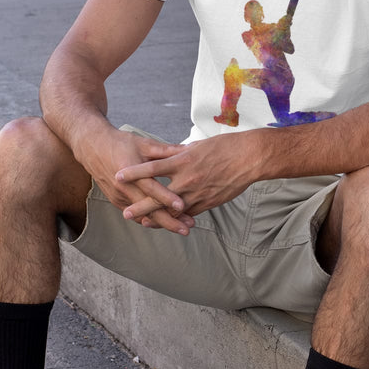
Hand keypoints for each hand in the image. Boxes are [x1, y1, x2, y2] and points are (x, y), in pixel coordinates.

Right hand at [78, 128, 194, 234]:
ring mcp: (118, 196)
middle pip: (148, 209)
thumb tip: (190, 149)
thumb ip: (166, 150)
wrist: (93, 148)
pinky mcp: (116, 201)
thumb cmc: (120, 143)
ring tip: (181, 228)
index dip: (166, 198)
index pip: (150, 188)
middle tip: (188, 228)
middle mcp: (123, 187)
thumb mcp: (144, 143)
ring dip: (162, 223)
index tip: (182, 206)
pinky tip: (165, 224)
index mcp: (130, 171)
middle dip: (169, 221)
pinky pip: (135, 215)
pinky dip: (150, 220)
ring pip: (142, 215)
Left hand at [115, 132, 261, 223]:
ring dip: (158, 218)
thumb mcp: (199, 145)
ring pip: (174, 210)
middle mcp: (188, 179)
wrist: (250, 157)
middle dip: (141, 206)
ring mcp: (198, 193)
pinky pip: (190, 213)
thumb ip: (181, 153)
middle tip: (125, 213)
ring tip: (144, 222)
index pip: (152, 168)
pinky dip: (179, 218)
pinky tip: (170, 222)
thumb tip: (170, 154)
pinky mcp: (209, 202)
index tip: (118, 176)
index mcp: (183, 161)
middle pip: (159, 196)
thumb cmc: (225, 146)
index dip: (134, 173)